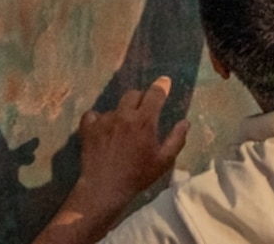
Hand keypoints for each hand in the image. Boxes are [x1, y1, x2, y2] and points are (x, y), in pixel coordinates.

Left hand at [70, 76, 185, 225]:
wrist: (103, 190)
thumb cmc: (137, 176)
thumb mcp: (164, 161)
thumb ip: (177, 139)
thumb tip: (185, 122)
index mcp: (144, 120)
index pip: (155, 93)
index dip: (161, 85)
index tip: (164, 83)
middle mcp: (124, 115)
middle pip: (134, 94)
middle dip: (141, 99)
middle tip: (143, 111)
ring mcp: (104, 121)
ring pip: (115, 107)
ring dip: (122, 112)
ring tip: (122, 129)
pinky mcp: (88, 129)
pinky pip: (93, 115)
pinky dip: (98, 119)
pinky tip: (102, 128)